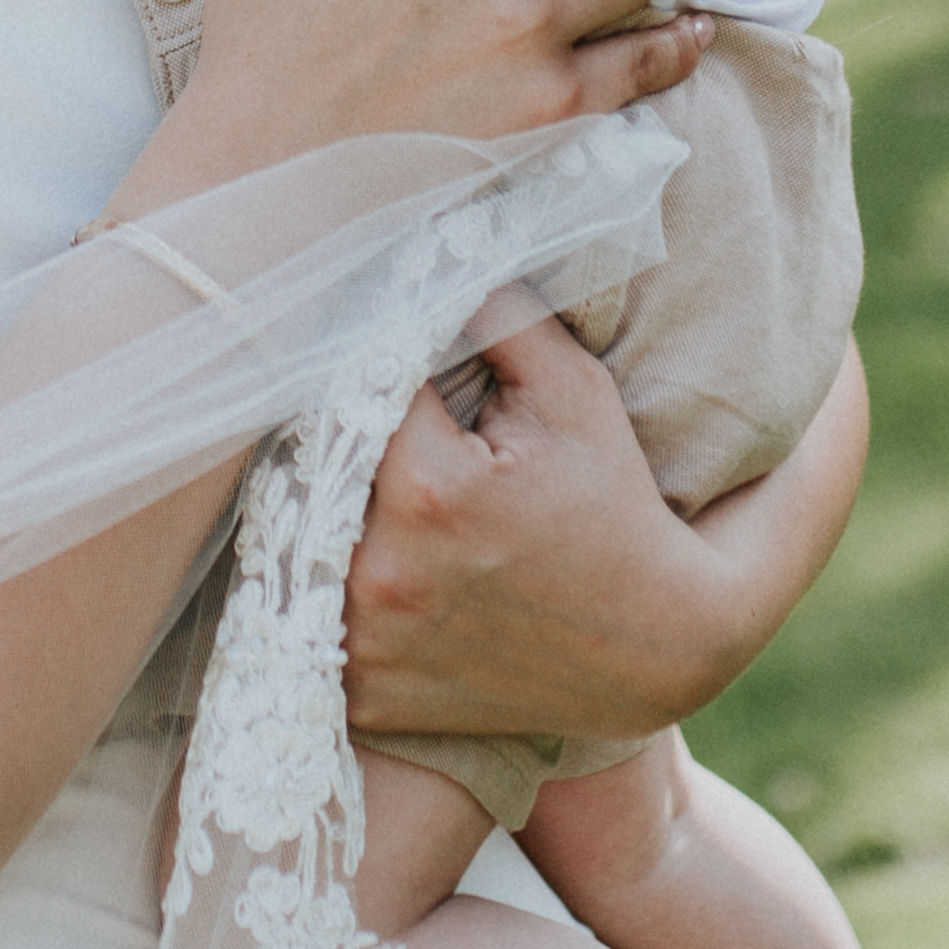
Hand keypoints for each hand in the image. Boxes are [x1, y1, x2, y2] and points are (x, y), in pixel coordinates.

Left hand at [341, 321, 870, 742]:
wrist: (652, 646)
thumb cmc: (613, 504)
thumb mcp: (574, 391)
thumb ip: (496, 314)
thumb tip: (432, 254)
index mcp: (428, 486)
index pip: (352, 384)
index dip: (367, 358)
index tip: (383, 351)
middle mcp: (380, 571)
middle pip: (311, 464)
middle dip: (335, 432)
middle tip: (356, 409)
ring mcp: (363, 644)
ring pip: (296, 541)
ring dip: (320, 507)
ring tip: (359, 482)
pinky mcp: (360, 695)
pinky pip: (306, 620)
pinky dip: (326, 587)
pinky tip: (367, 557)